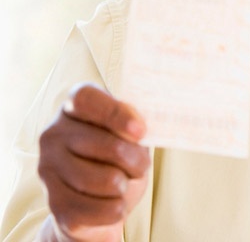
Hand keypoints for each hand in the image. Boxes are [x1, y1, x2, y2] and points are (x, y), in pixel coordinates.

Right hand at [37, 84, 150, 241]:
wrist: (98, 195)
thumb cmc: (119, 151)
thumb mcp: (127, 129)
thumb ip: (132, 122)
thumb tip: (140, 129)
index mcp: (73, 107)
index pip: (86, 99)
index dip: (115, 113)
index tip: (141, 131)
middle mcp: (54, 134)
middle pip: (106, 144)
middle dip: (136, 159)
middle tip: (142, 164)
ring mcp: (48, 169)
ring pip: (106, 180)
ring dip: (126, 185)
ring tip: (125, 182)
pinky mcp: (54, 204)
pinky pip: (98, 209)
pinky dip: (117, 209)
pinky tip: (115, 202)